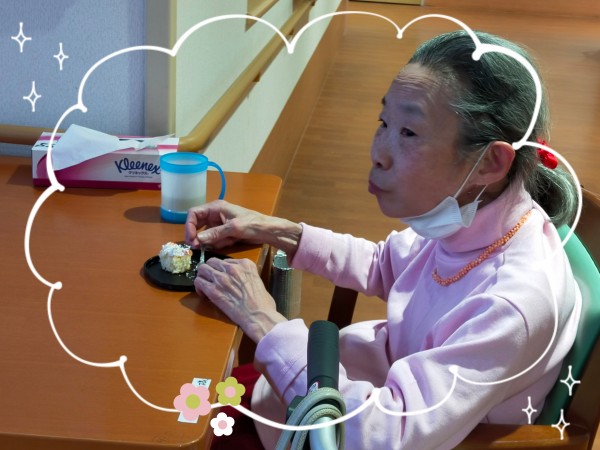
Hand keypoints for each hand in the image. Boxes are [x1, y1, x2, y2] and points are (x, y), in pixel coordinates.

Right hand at [185, 200, 302, 258]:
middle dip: (197, 236)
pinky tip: (230, 242)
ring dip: (211, 241)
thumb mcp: (233, 228)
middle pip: (197, 225)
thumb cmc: (253, 224)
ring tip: (225, 242)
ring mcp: (219, 224)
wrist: (267, 231)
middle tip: (197, 248)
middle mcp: (215, 214)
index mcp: (216, 207)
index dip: (189, 226)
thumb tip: (197, 240)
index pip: (193, 213)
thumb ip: (214, 234)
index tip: (191, 240)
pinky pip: (214, 240)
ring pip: (205, 234)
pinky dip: (219, 244)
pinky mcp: (224, 233)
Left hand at [194, 258, 286, 342]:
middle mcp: (232, 268)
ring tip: (206, 286)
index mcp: (245, 264)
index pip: (226, 261)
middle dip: (210, 270)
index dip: (222, 270)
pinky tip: (205, 295)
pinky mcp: (213, 290)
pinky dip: (199, 288)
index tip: (223, 277)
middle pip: (212, 262)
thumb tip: (240, 280)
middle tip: (211, 280)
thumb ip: (247, 275)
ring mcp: (221, 278)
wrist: (258, 315)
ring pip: (202, 269)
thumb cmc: (263, 303)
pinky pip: (199, 282)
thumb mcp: (258, 280)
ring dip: (203, 277)